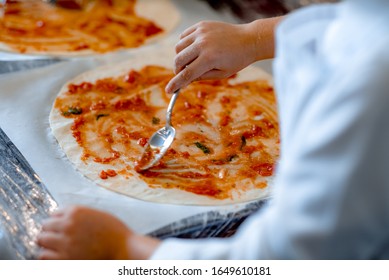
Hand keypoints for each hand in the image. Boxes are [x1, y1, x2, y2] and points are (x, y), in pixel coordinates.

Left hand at [36, 205, 159, 259]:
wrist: (123, 249)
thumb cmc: (115, 233)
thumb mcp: (97, 215)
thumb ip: (79, 216)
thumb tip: (63, 220)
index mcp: (76, 211)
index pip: (54, 213)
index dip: (58, 220)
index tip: (61, 226)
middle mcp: (67, 224)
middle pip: (45, 226)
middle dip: (50, 231)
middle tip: (56, 237)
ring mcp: (65, 242)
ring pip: (42, 240)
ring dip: (47, 243)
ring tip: (55, 247)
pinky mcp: (64, 258)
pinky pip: (44, 256)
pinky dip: (47, 255)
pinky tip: (56, 256)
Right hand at [165, 17, 281, 92]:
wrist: (249, 39)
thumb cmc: (237, 59)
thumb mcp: (221, 74)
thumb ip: (201, 77)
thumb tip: (185, 80)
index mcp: (209, 58)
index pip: (186, 74)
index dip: (176, 84)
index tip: (169, 90)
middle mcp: (203, 44)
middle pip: (179, 60)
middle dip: (178, 70)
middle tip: (183, 74)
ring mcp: (201, 32)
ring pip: (178, 47)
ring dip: (181, 57)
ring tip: (192, 60)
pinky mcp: (201, 25)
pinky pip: (184, 36)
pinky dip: (184, 45)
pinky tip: (193, 49)